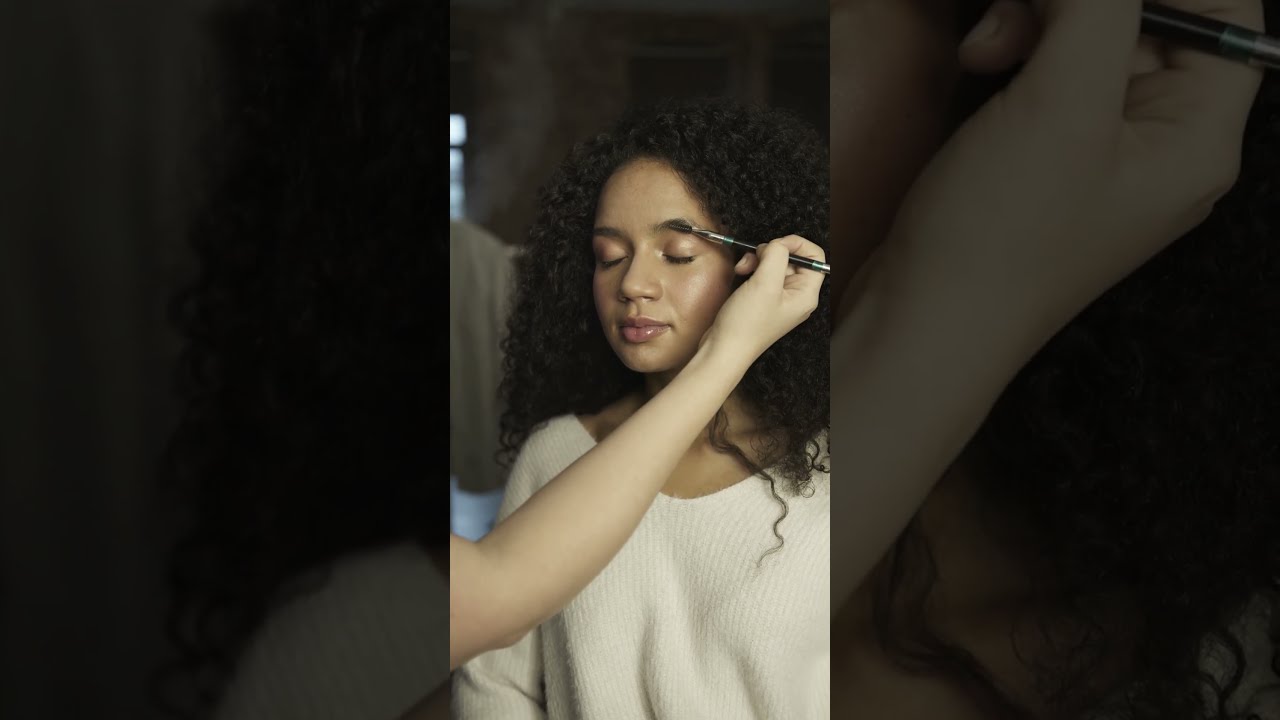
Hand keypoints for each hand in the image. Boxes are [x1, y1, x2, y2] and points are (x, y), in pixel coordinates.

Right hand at [701, 235, 824, 359]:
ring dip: (757, 260)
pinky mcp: (763, 300)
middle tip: (753, 258)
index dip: (795, 244)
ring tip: (743, 268)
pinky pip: (763, 275)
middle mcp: (796, 296)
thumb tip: (776, 244)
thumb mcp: (765, 284)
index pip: (814, 256)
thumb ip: (776, 256)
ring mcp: (779, 299)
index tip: (774, 244)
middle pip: (792, 258)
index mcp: (806, 294)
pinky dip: (751, 269)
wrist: (723, 350)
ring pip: (774, 264)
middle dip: (770, 253)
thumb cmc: (746, 324)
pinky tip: (740, 273)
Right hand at [845, 0, 1263, 336]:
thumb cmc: (1000, 241)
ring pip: (1087, 44)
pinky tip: (975, 68)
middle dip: (1073, 4)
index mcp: (1197, 138)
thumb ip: (1096, 9)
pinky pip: (1046, 79)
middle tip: (1011, 14)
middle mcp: (1159, 146)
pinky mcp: (1043, 162)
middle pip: (1148, 22)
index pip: (1222, 13)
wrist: (921, 324)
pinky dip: (1012, 58)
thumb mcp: (1062, 104)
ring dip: (1033, 24)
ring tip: (980, 53)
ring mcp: (1099, 156)